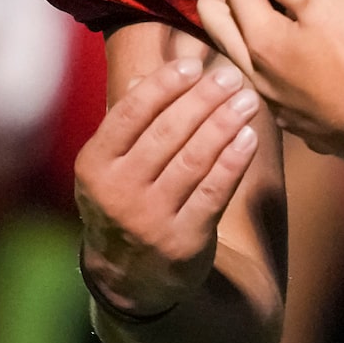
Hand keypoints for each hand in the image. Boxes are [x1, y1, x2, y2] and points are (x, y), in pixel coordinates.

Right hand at [73, 56, 261, 317]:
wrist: (128, 277)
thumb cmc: (125, 201)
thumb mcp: (111, 165)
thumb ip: (130, 122)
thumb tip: (153, 68)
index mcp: (94, 165)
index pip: (131, 114)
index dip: (165, 85)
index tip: (194, 65)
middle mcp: (117, 192)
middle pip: (168, 133)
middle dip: (204, 99)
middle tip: (231, 76)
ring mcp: (149, 219)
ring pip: (194, 160)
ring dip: (225, 124)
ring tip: (247, 100)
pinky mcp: (182, 241)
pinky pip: (214, 192)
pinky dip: (233, 162)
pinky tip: (249, 138)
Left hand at [195, 0, 343, 162]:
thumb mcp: (326, 6)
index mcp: (259, 38)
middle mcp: (254, 72)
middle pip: (214, 21)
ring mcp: (271, 101)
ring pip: (238, 55)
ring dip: (243, 24)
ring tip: (272, 9)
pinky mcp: (293, 120)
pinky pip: (267, 81)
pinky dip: (270, 56)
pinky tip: (298, 55)